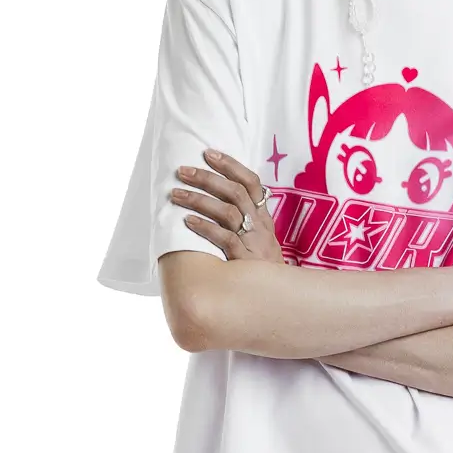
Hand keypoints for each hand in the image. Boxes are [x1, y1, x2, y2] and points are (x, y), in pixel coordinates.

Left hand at [168, 149, 285, 262]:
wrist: (277, 298)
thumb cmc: (259, 267)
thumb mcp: (259, 239)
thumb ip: (242, 220)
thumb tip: (212, 198)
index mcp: (263, 217)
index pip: (251, 181)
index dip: (230, 165)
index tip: (208, 153)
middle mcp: (260, 225)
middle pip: (235, 192)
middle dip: (207, 178)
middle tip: (183, 171)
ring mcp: (253, 242)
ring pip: (228, 212)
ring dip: (199, 200)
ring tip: (176, 194)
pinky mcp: (244, 259)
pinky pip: (224, 238)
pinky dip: (205, 227)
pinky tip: (187, 221)